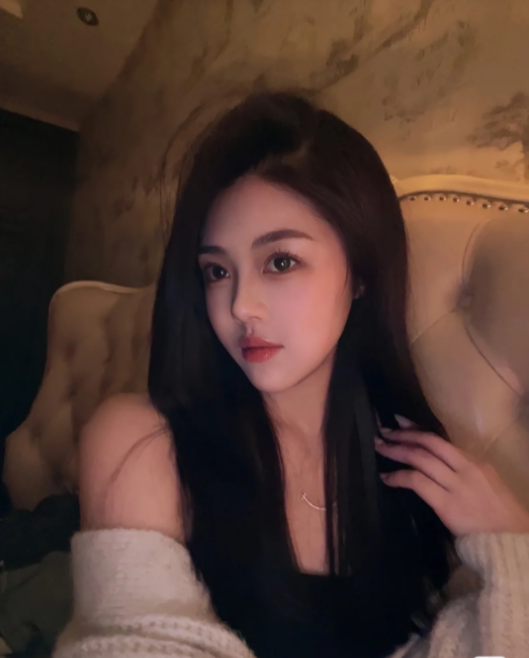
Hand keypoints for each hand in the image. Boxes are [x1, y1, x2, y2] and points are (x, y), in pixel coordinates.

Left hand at [375, 416, 528, 535]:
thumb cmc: (500, 517)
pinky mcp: (447, 504)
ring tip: (379, 446)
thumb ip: (463, 472)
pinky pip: (416, 482)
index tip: (402, 422)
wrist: (511, 543)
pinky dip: (398, 476)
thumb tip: (436, 464)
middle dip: (404, 434)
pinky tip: (386, 477)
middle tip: (384, 429)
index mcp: (476, 462)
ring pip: (420, 458)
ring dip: (396, 450)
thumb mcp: (487, 484)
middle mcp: (466, 468)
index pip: (442, 440)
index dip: (418, 429)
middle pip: (429, 442)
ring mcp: (457, 485)